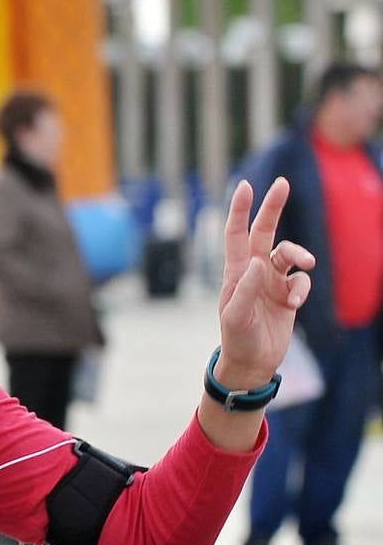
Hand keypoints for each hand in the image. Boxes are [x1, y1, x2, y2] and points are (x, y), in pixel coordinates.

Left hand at [217, 178, 314, 387]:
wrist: (252, 362)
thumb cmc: (237, 338)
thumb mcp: (236, 316)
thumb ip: (245, 289)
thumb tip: (258, 262)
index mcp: (236, 271)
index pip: (236, 234)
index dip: (240, 210)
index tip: (246, 186)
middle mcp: (254, 271)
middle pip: (264, 231)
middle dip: (272, 207)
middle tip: (282, 183)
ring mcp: (272, 281)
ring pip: (289, 254)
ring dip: (300, 254)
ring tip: (308, 263)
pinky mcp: (288, 294)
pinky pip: (301, 281)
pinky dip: (303, 288)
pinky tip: (295, 303)